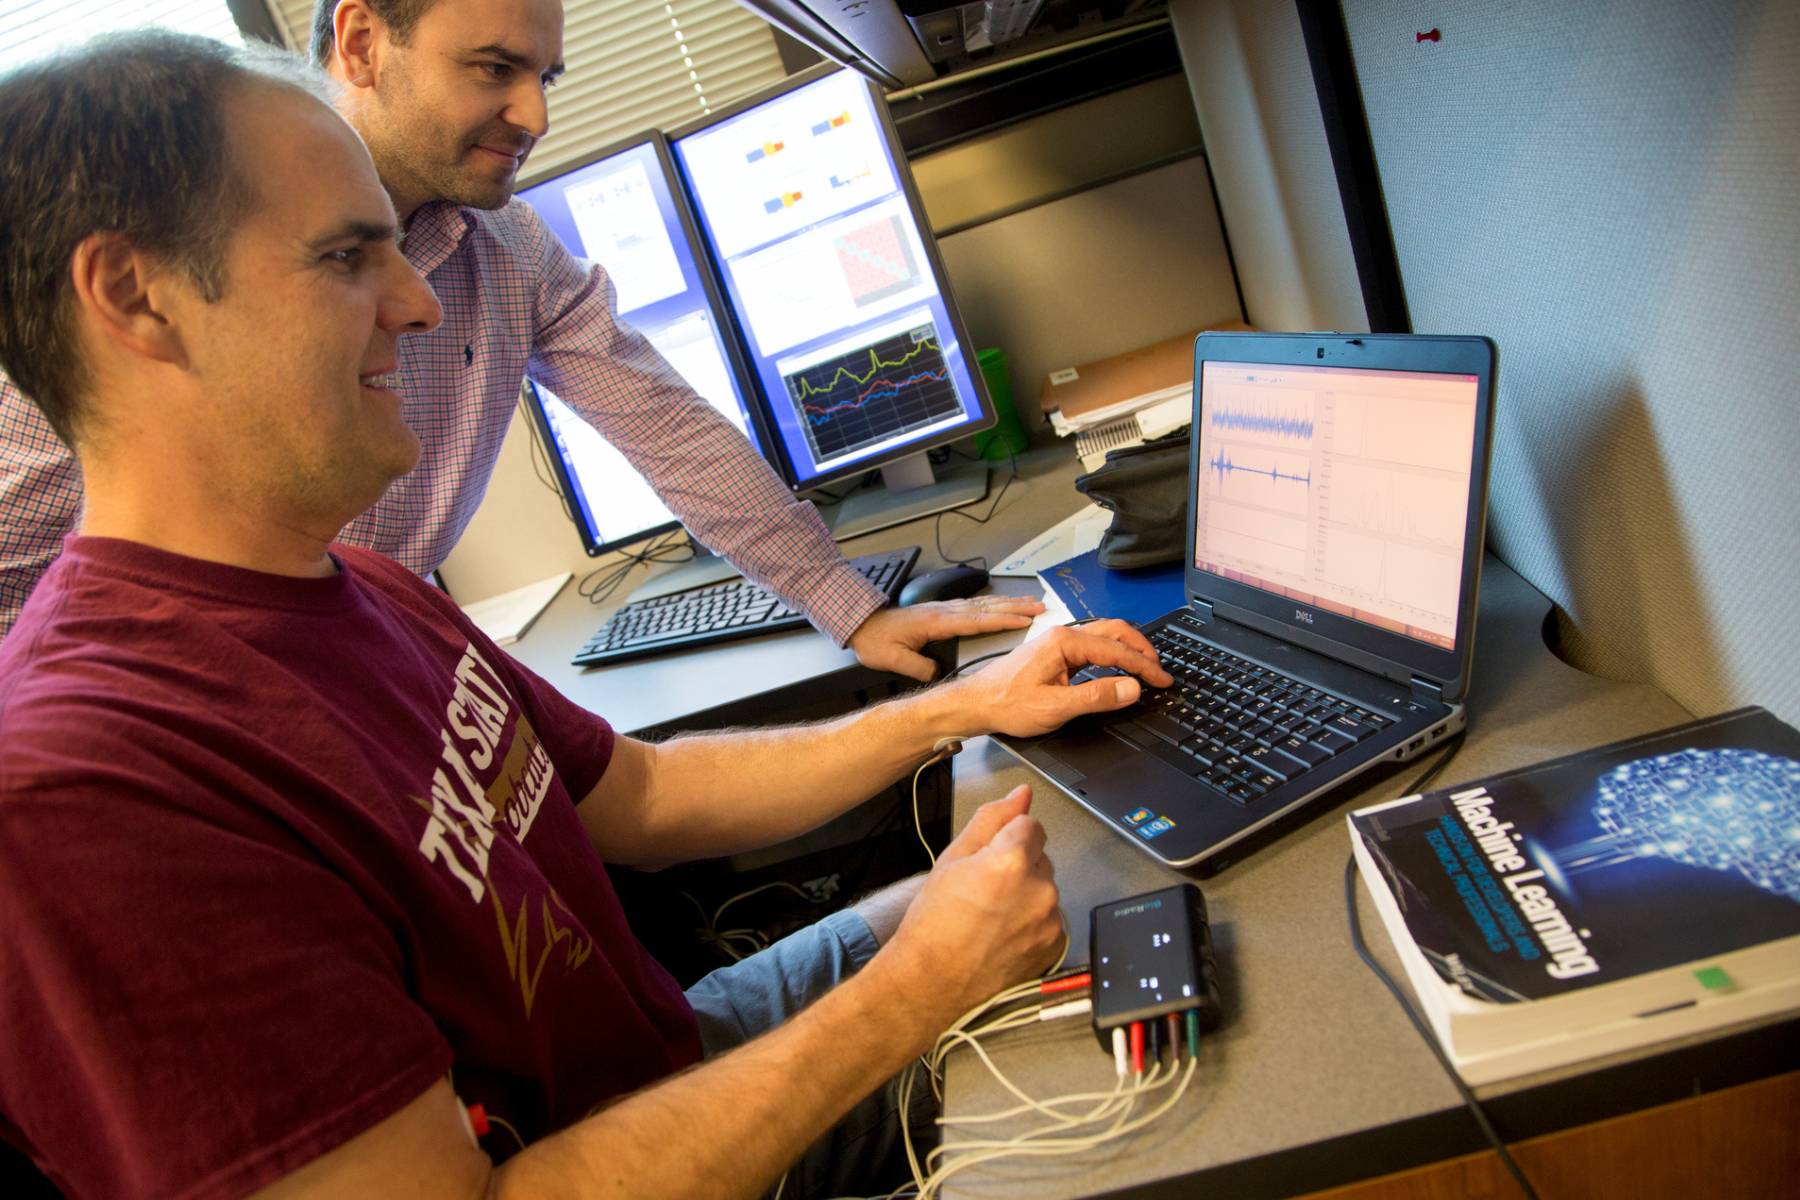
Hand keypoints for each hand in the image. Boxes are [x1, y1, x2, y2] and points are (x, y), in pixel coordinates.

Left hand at [847, 595, 1044, 681]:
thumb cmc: (875, 640)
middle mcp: (943, 611)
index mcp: (936, 623)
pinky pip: (973, 604)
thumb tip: (938, 674)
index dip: (1002, 620)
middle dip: (1015, 607)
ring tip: (1029, 602)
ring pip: (982, 603)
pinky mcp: (941, 610)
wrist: (860, 622)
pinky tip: (1001, 605)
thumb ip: (918, 668)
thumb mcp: (893, 660)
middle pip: (986, 607)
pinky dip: (992, 603)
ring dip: (1007, 602)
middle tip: (1039, 607)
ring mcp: (943, 608)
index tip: (1025, 620)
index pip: (976, 620)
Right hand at [878, 786, 1061, 1026]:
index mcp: (1011, 861)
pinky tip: (1003, 932)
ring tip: (990, 915)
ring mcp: (1049, 920)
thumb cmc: (934, 922)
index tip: (988, 859)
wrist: (932, 981)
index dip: (1006, 838)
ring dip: (1026, 893)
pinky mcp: (1054, 944)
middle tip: (983, 889)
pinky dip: (1031, 920)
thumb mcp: (953, 858)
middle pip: (1039, 857)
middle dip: (1018, 865)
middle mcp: (1039, 889)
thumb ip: (992, 820)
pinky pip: (1049, 917)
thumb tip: (1022, 794)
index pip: (1030, 824)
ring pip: (1044, 887)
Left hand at [943, 619, 1172, 737]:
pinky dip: (1113, 655)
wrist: (977, 702)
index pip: (1116, 650)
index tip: (1162, 680)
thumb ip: (1096, 697)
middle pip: (1114, 632)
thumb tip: (1131, 688)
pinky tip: (1119, 668)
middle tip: (1160, 671)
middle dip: (1141, 649)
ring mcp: (1058, 642)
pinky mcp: (1055, 652)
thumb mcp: (1055, 707)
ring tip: (1146, 668)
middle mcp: (1063, 635)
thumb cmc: (1007, 703)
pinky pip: (1092, 646)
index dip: (1144, 666)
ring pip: (1104, 637)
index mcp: (1064, 642)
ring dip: (1128, 650)